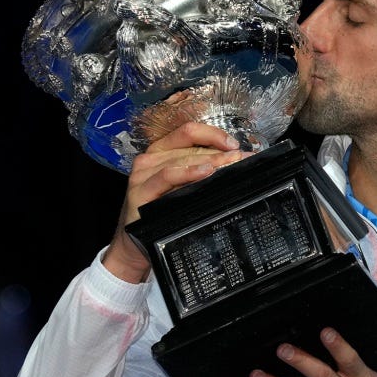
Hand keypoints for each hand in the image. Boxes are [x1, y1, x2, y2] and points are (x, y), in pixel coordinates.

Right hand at [101, 122, 249, 282]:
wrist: (135, 243)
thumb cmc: (161, 213)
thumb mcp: (182, 187)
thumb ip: (201, 171)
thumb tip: (235, 162)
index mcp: (161, 151)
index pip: (189, 132)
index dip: (214, 134)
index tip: (235, 146)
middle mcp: (150, 158)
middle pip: (190, 146)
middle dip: (220, 152)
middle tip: (242, 159)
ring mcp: (143, 174)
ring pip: (182, 158)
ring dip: (210, 161)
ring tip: (230, 165)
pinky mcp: (141, 191)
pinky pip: (168, 176)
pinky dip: (188, 172)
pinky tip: (205, 172)